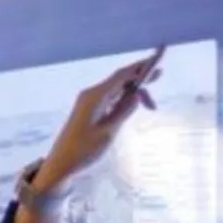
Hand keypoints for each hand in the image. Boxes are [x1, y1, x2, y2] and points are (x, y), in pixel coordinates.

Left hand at [34, 52, 161, 192]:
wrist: (61, 162)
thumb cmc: (83, 150)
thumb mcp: (108, 132)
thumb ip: (123, 112)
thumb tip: (137, 94)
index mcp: (94, 97)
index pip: (121, 75)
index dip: (139, 67)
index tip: (156, 60)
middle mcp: (91, 95)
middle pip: (119, 80)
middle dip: (139, 78)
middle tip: (160, 74)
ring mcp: (89, 102)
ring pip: (116, 90)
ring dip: (133, 93)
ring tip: (151, 105)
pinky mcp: (89, 110)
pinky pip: (110, 99)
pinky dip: (123, 100)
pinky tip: (134, 106)